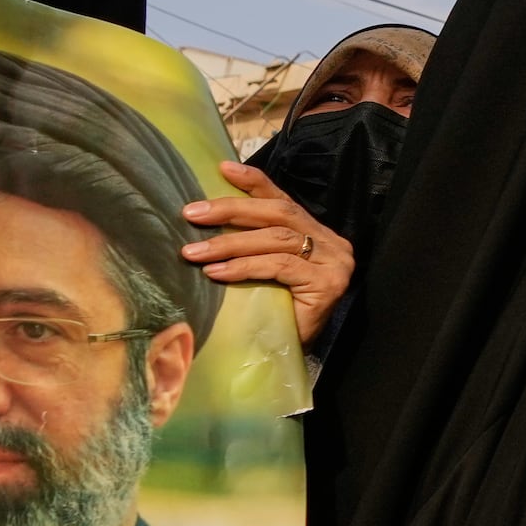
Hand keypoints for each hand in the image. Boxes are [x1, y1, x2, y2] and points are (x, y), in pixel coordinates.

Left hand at [182, 162, 356, 346]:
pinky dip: (244, 267)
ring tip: (194, 253)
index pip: (283, 201)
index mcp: (319, 234)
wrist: (290, 357)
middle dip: (231, 210)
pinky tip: (217, 273)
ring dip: (229, 244)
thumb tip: (207, 216)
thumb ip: (254, 243)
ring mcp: (334, 264)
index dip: (254, 183)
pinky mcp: (328, 285)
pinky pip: (279, 267)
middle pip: (279, 215)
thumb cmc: (274, 312)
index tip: (222, 169)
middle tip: (191, 214)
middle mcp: (333, 244)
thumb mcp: (262, 269)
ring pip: (277, 240)